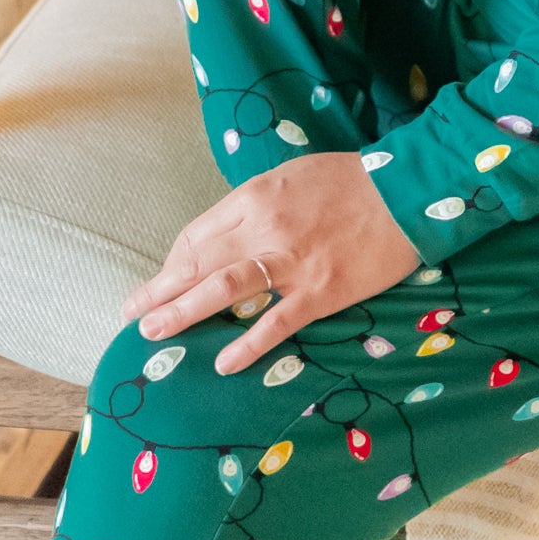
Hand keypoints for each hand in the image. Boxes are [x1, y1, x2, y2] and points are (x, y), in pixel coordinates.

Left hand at [124, 152, 421, 373]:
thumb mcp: (291, 176)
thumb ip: (255, 205)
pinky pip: (275, 323)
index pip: (197, 234)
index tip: (163, 280)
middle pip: (198, 263)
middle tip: (132, 313)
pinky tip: (223, 363)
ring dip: (182, 312)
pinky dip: (247, 344)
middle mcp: (264, 228)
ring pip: (223, 290)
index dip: (173, 262)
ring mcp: (291, 263)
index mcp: (254, 197)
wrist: (406, 193)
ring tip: (153, 332)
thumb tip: (226, 236)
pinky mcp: (320, 292)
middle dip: (160, 290)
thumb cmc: (350, 181)